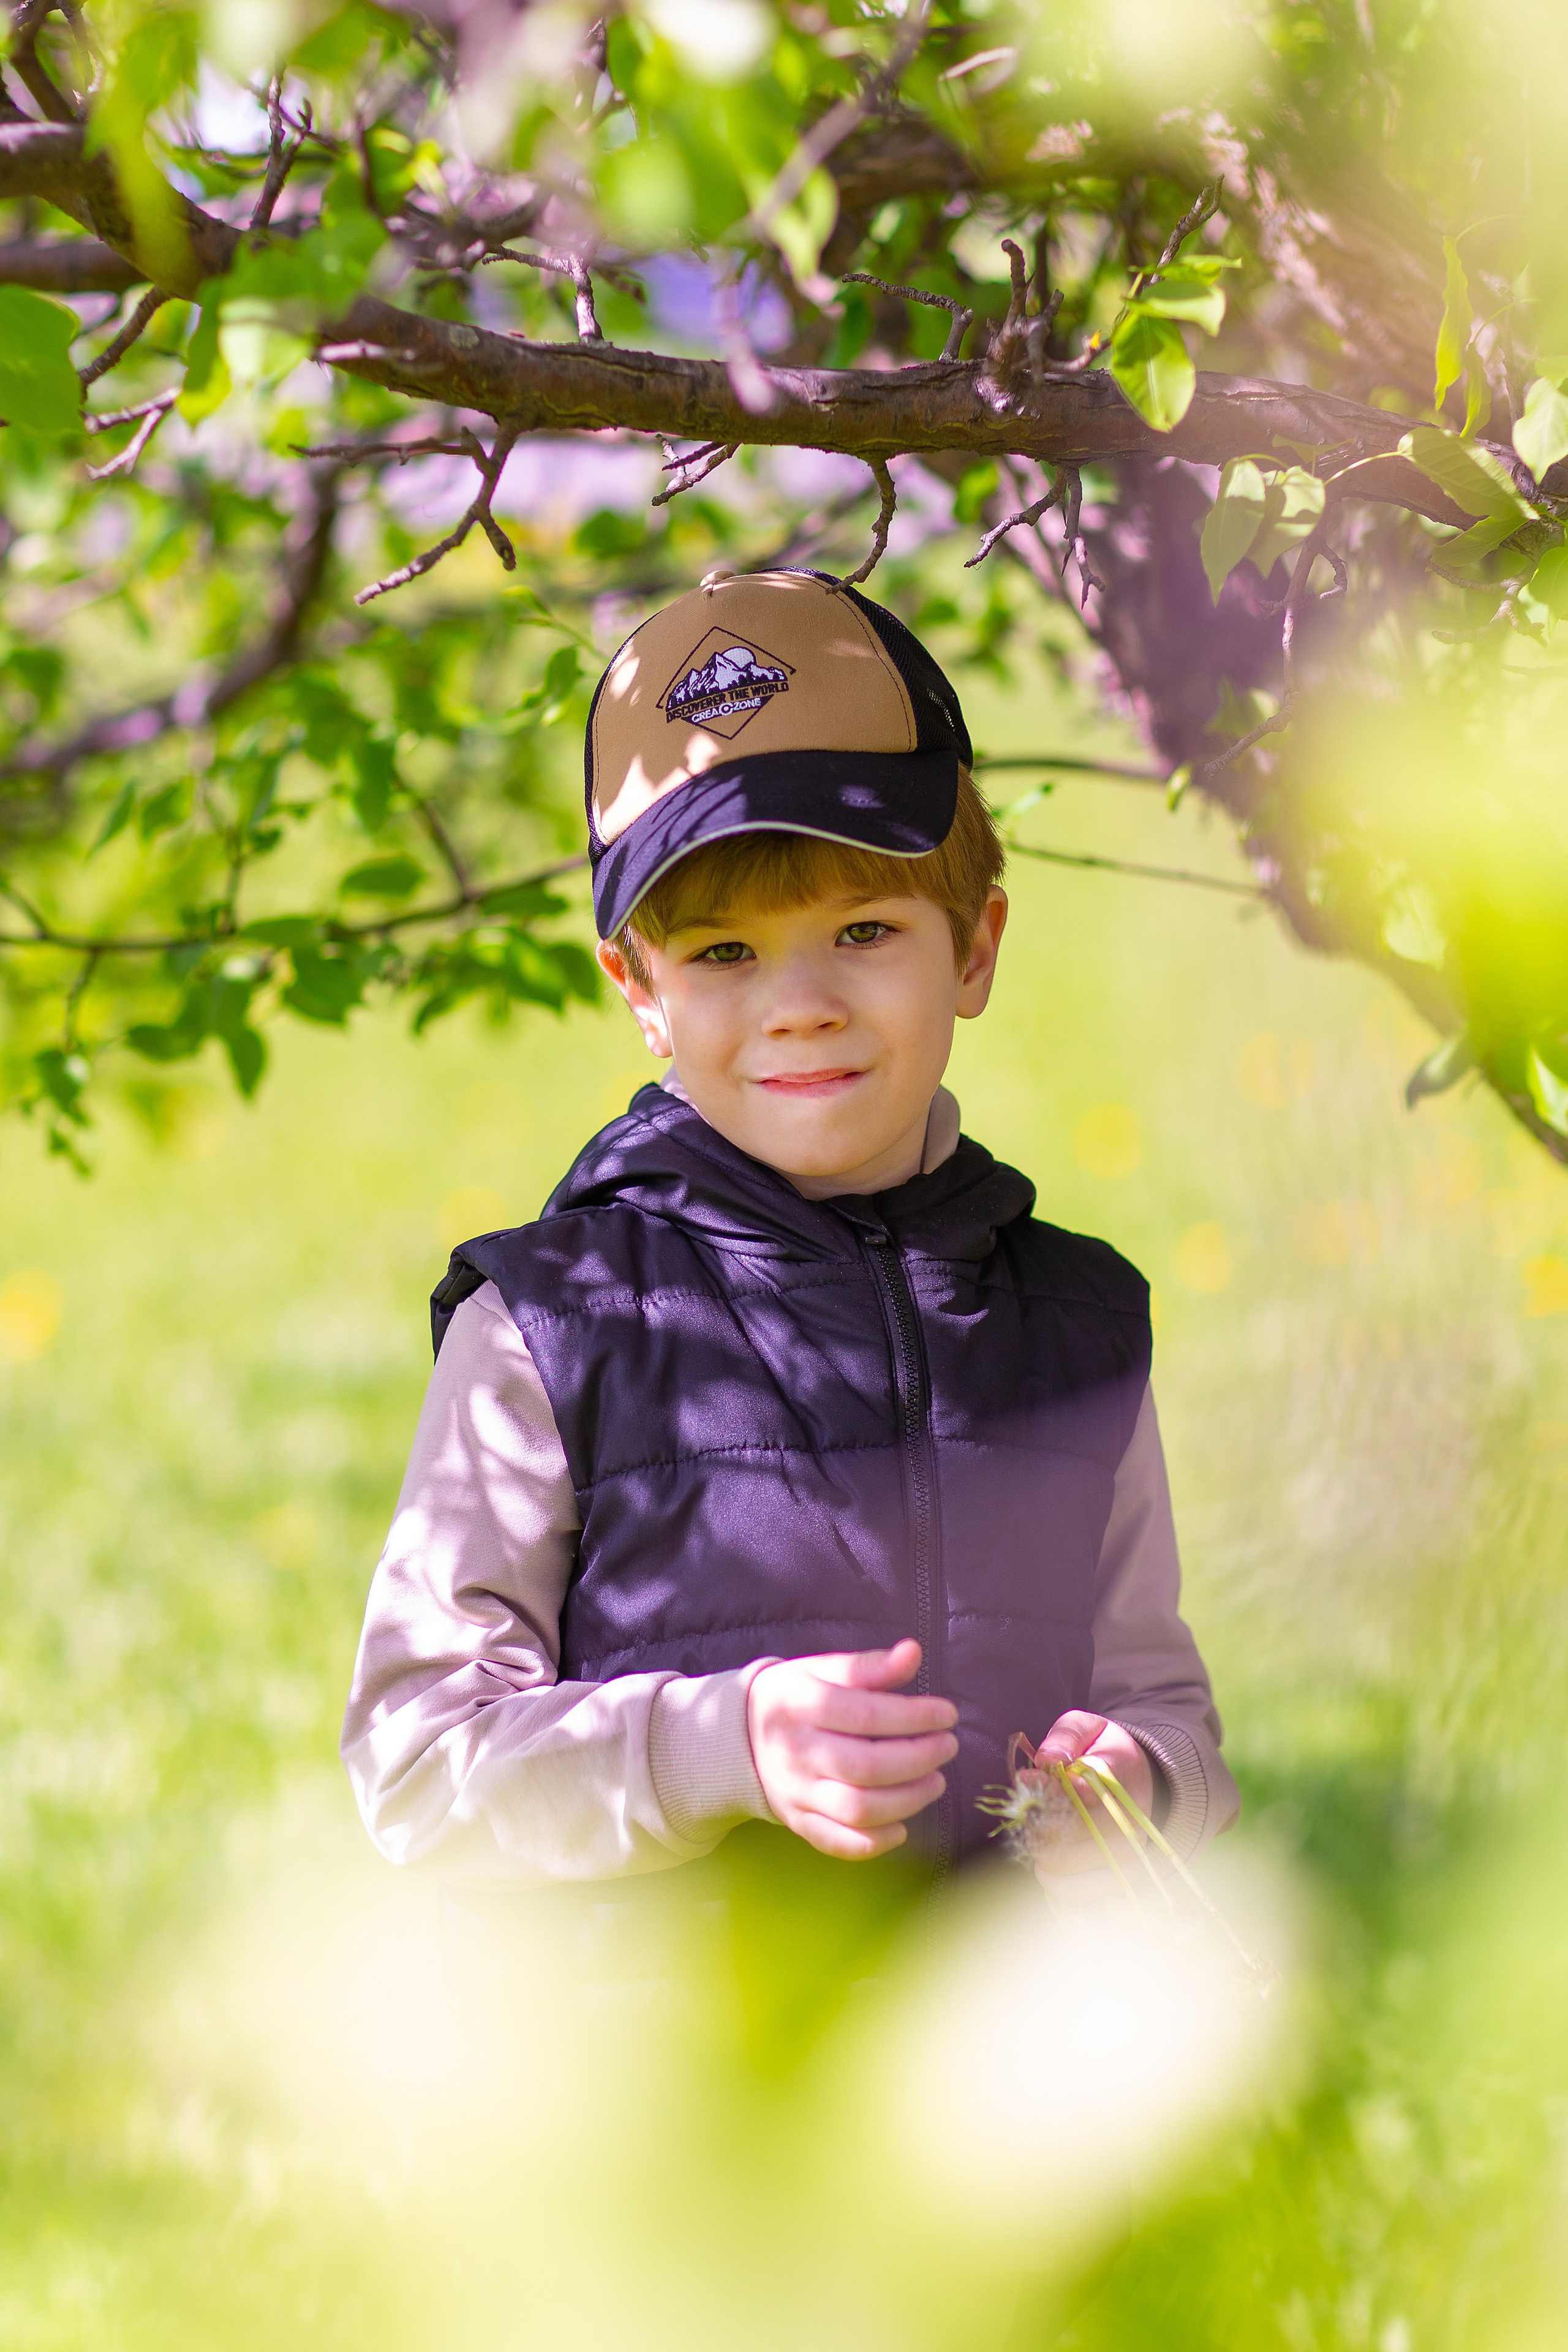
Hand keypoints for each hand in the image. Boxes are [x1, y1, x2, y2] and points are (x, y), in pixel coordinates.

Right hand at [746, 1637, 957, 1859]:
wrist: (741, 1736)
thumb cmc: (796, 1696)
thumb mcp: (822, 1669)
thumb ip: (868, 1665)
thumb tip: (913, 1652)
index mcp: (800, 1706)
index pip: (864, 1714)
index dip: (913, 1716)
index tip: (947, 1713)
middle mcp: (796, 1753)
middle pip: (866, 1767)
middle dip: (918, 1759)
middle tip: (947, 1746)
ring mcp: (796, 1793)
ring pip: (858, 1809)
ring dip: (908, 1800)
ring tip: (936, 1781)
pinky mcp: (799, 1822)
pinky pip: (839, 1843)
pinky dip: (876, 1842)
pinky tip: (903, 1826)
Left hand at [1031, 1711, 1154, 1880]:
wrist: (1135, 1779)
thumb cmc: (1099, 1751)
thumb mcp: (1085, 1727)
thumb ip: (1065, 1736)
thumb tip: (1046, 1759)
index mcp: (1123, 1767)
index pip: (1086, 1786)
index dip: (1050, 1790)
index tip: (1030, 1780)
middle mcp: (1132, 1812)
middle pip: (1076, 1830)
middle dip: (1040, 1824)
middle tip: (1028, 1815)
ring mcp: (1130, 1848)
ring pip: (1076, 1864)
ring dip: (1043, 1853)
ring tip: (1036, 1838)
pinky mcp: (1123, 1875)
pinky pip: (1083, 1890)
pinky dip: (1055, 1881)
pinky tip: (1045, 1865)